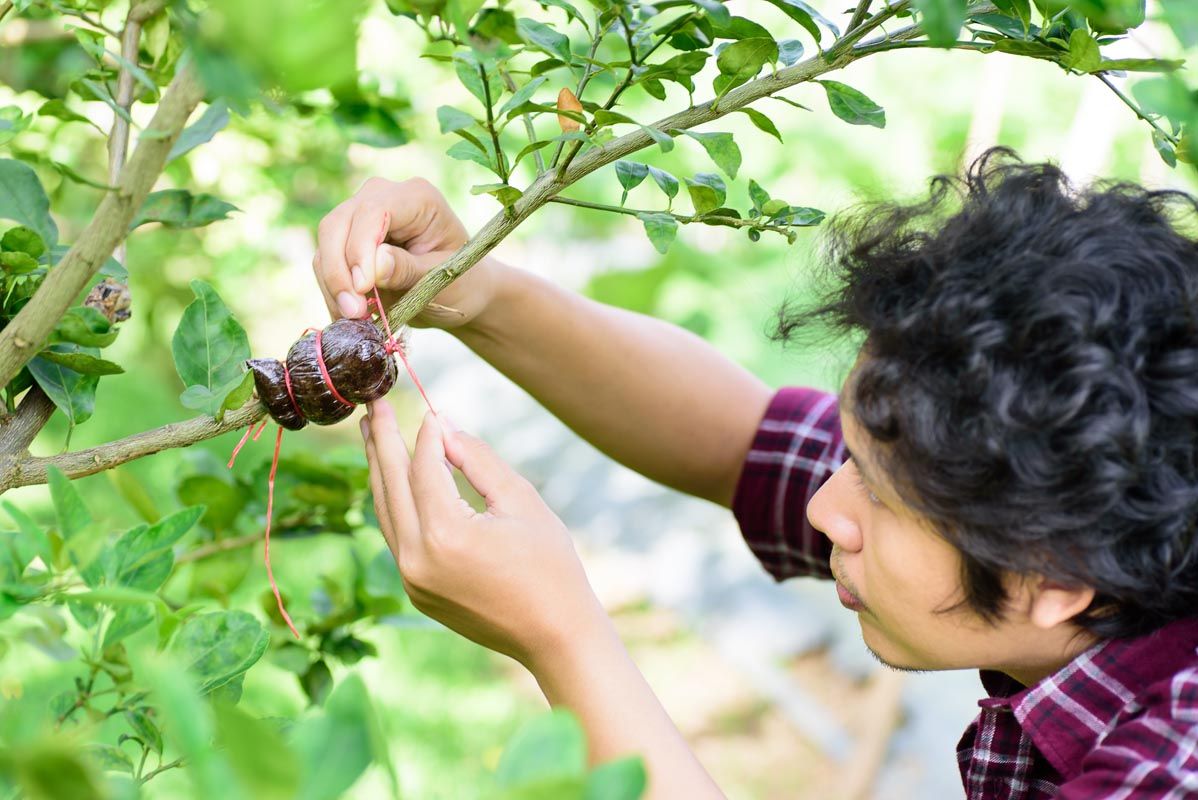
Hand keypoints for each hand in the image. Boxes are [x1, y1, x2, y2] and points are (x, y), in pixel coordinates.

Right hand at [313, 176, 501, 328]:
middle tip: (352, 311)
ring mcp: (361, 215)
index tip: (362, 287)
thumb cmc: (460, 283)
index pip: (374, 211)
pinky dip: (332, 291)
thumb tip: (373, 264)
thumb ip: (408, 269)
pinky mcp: (348, 239)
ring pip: (327, 245)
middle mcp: (383, 197)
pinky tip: (348, 316)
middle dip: (339, 271)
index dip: (360, 248)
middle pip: (338, 224)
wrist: (459, 292)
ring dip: (333, 285)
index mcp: (417, 198)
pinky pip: (326, 262)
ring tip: (353, 319)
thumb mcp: (442, 279)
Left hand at [359, 399, 607, 668]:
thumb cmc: (550, 566)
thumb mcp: (521, 502)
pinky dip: (393, 502)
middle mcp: (416, 559)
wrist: (556, 637)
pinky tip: (394, 479)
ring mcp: (411, 579)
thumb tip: (442, 426)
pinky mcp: (416, 591)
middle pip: (389, 484)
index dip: (427, 434)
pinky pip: (395, 535)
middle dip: (380, 440)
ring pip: (384, 511)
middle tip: (372, 404)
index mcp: (445, 534)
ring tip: (372, 434)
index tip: (432, 408)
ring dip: (379, 469)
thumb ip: (478, 460)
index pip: (424, 467)